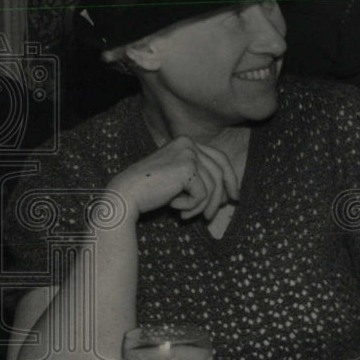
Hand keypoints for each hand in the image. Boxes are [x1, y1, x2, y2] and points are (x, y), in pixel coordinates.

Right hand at [108, 137, 239, 221]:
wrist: (125, 195)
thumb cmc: (150, 192)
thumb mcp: (178, 180)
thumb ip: (199, 178)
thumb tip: (227, 192)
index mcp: (186, 142)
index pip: (219, 158)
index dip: (230, 178)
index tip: (234, 197)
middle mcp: (188, 143)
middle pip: (219, 171)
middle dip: (220, 196)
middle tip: (213, 215)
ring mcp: (188, 153)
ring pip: (212, 185)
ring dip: (203, 206)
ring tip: (189, 216)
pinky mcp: (187, 168)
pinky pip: (202, 194)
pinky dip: (192, 206)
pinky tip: (175, 209)